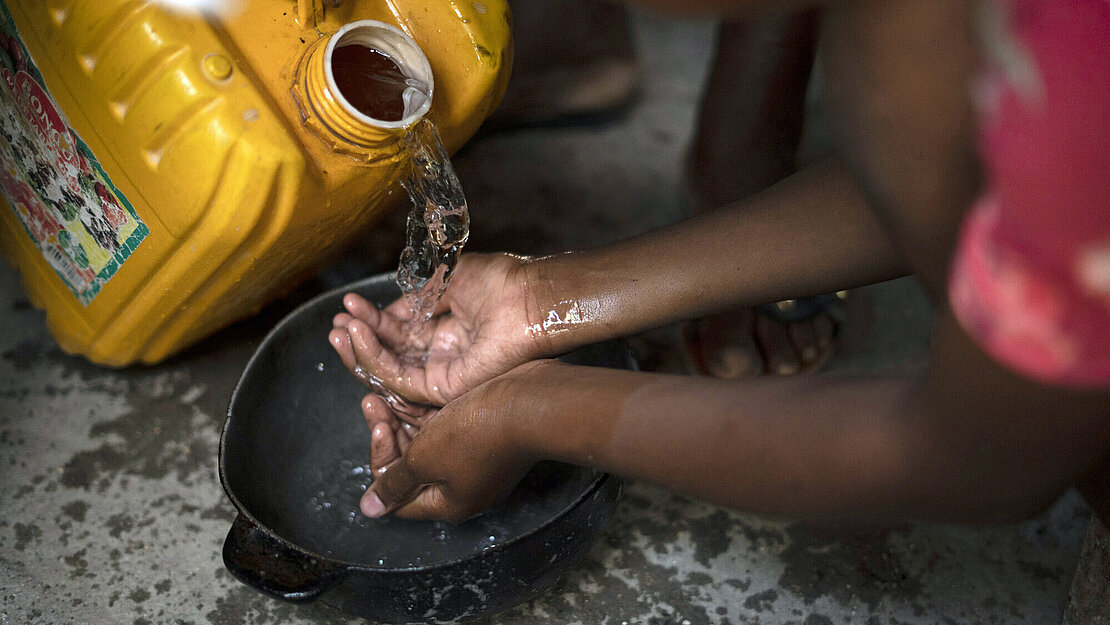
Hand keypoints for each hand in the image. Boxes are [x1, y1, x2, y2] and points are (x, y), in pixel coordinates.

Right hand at [329, 253, 546, 406]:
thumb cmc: (503, 284)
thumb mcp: (449, 280)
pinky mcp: (444, 387)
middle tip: (335, 323)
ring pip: (388, 373)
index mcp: (444, 332)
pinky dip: (375, 360)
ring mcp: (442, 373)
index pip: (398, 334)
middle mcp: (441, 356)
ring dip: (360, 350)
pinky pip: (400, 380)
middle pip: (388, 357)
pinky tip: (360, 337)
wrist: (530, 297)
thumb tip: (388, 306)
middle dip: (358, 340)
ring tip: (340, 328)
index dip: (371, 322)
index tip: (348, 306)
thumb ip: (417, 295)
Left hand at [359, 366, 539, 520]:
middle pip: (412, 468)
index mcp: (447, 503)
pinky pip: (451, 430)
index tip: (379, 427)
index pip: (397, 496)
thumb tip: (370, 510)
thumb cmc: (480, 432)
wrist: (533, 402)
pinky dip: (431, 414)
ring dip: (405, 420)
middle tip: (376, 402)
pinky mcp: (489, 437)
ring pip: (430, 445)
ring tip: (389, 390)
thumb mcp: (425, 458)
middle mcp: (464, 487)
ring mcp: (479, 461)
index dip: (381, 462)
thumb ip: (396, 483)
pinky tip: (419, 392)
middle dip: (390, 434)